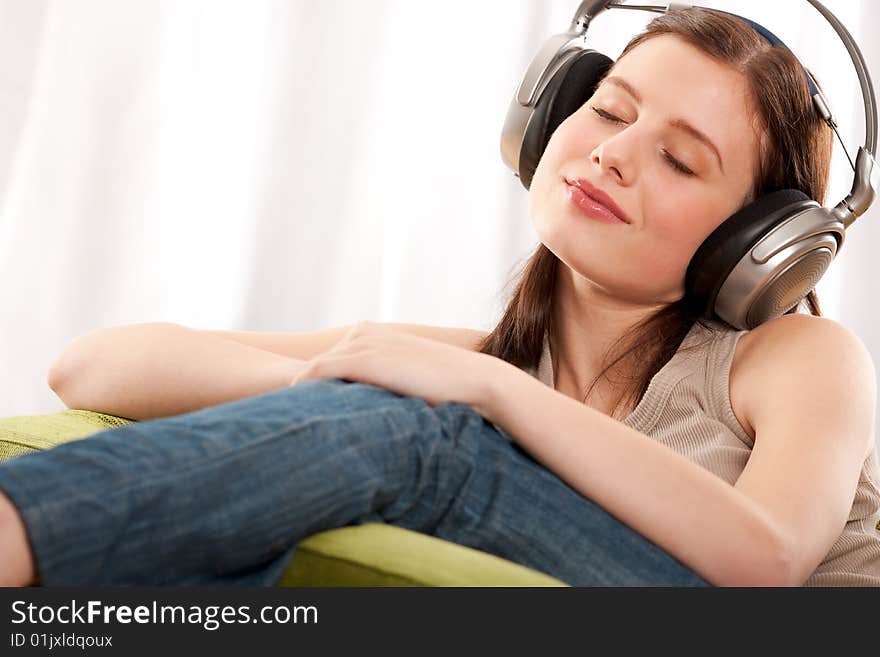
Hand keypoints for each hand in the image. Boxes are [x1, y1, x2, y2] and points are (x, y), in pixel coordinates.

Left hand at [288, 321, 497, 411]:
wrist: (472, 381)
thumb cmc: (444, 389)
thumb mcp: (405, 378)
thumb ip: (379, 383)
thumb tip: (361, 410)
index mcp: (369, 333)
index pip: (326, 361)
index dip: (311, 388)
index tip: (299, 414)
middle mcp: (361, 332)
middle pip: (314, 365)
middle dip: (300, 392)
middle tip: (283, 421)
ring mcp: (361, 344)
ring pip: (311, 371)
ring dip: (297, 396)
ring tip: (285, 423)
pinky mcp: (363, 360)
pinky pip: (317, 374)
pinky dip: (303, 393)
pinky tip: (296, 415)